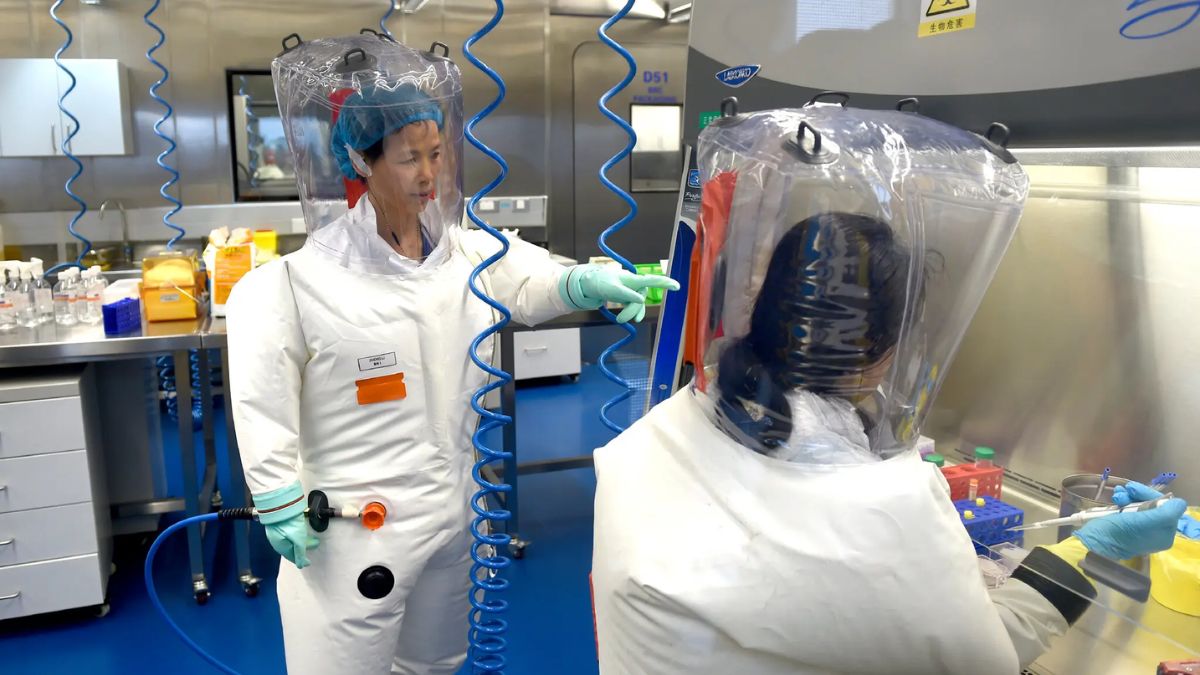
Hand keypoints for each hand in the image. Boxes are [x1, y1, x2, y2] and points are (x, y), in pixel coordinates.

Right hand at [253, 481, 318, 568]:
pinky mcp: (280, 522)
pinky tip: (302, 528)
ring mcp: (277, 531)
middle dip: (303, 548)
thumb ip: (300, 553)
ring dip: (302, 539)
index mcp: (280, 547)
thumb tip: (301, 565)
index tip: (308, 561)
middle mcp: (277, 540)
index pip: (292, 556)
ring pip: (291, 538)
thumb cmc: (288, 523)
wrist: (281, 505)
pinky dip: (297, 532)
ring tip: (311, 536)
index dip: (301, 559)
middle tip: (314, 544)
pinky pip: (290, 531)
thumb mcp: (298, 540)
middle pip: (292, 547)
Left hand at [559, 265, 679, 322]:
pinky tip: (631, 320)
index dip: (664, 283)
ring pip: (638, 305)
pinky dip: (633, 313)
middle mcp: (635, 284)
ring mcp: (632, 291)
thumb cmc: (600, 282)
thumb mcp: (611, 289)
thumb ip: (626, 294)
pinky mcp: (628, 297)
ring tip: (619, 320)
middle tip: (620, 319)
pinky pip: (635, 307)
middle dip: (633, 310)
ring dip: (631, 313)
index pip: (652, 280)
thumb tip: (641, 300)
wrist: (590, 284)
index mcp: (633, 279)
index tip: (676, 286)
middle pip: (642, 299)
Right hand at [1074, 481, 1187, 559]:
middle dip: (1139, 495)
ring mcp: (1140, 529)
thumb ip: (1166, 513)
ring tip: (1116, 496)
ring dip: (1128, 496)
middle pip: (1153, 504)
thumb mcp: (1143, 522)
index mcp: (1164, 534)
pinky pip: (1130, 507)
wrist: (1092, 543)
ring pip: (1140, 503)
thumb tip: (1179, 503)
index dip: (1152, 496)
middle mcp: (1155, 532)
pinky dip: (1123, 500)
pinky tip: (1114, 498)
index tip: (1136, 490)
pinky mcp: (1126, 525)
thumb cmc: (1117, 533)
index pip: (1167, 507)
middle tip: (1126, 488)